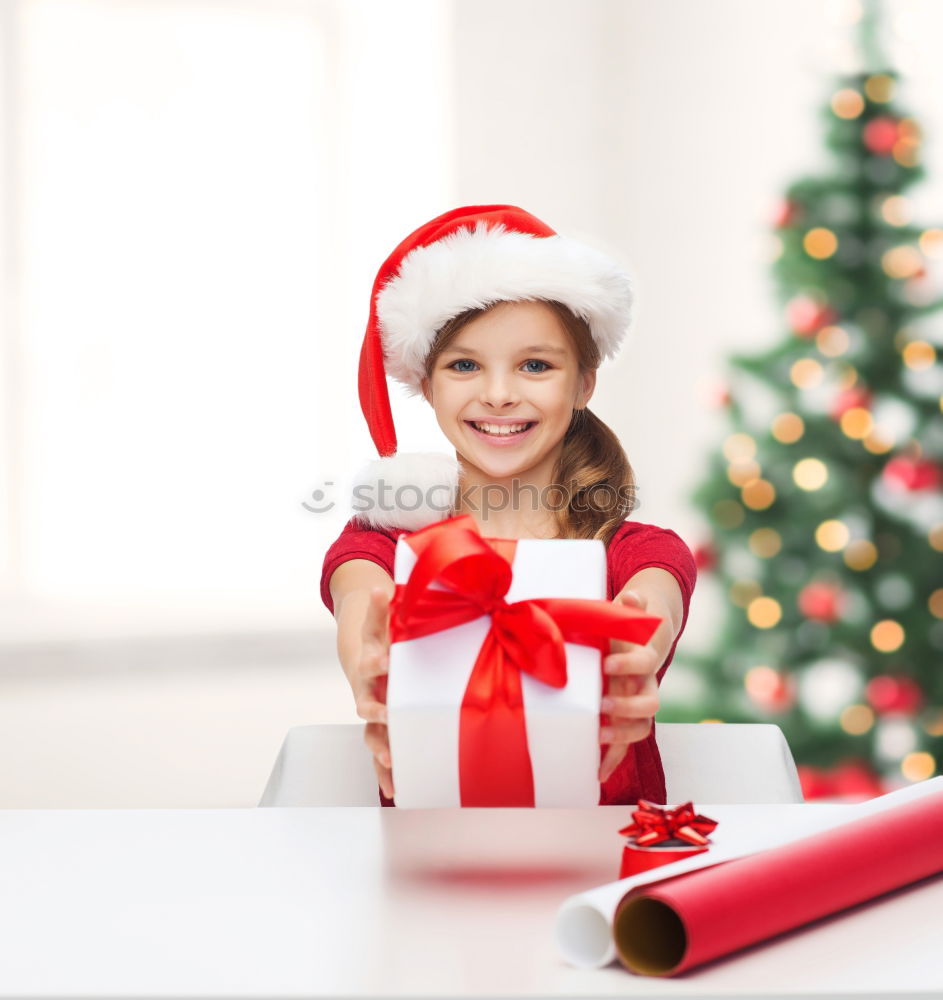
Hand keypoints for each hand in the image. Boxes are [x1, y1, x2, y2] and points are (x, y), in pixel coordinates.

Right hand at [354, 587, 393, 797]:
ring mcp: (373, 710)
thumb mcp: (388, 616)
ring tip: (390, 762)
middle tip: (387, 717)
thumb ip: (388, 605)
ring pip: (372, 733)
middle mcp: (369, 688)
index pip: (371, 656)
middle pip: (368, 701)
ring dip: (380, 748)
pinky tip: (393, 790)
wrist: (369, 650)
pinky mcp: (381, 728)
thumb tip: (387, 585)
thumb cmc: (386, 633)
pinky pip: (381, 752)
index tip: (382, 660)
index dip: (375, 659)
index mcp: (372, 659)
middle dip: (377, 711)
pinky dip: (385, 772)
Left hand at [599, 589, 660, 783]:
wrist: (641, 640)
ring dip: (621, 738)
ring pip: (640, 729)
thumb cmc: (626, 626)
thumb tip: (633, 594)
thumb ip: (631, 606)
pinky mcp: (624, 719)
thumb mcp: (626, 613)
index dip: (630, 665)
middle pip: (650, 705)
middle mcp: (645, 685)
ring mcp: (636, 705)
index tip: (608, 664)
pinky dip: (612, 760)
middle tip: (602, 705)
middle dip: (627, 708)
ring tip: (598, 739)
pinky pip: (623, 744)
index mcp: (644, 658)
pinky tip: (596, 775)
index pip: (646, 663)